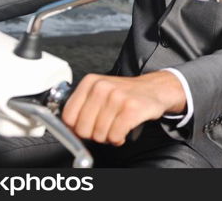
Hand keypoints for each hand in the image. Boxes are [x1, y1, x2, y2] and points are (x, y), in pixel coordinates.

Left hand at [61, 71, 185, 145]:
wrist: (154, 89)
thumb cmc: (124, 94)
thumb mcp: (99, 92)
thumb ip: (81, 107)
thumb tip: (67, 129)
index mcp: (90, 82)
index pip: (68, 116)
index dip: (75, 128)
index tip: (86, 127)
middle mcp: (102, 87)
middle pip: (83, 129)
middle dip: (93, 134)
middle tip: (105, 126)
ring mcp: (117, 97)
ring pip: (99, 135)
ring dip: (108, 136)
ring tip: (116, 125)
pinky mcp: (131, 108)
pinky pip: (115, 136)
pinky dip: (119, 138)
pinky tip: (123, 130)